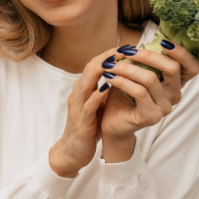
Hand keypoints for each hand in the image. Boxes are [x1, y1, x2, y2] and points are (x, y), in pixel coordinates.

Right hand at [48, 46, 123, 177]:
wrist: (72, 151)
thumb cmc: (87, 127)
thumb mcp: (96, 105)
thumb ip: (104, 90)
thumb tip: (122, 75)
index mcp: (83, 89)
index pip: (94, 65)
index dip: (109, 55)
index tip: (126, 47)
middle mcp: (78, 94)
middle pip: (89, 69)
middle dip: (107, 57)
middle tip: (125, 49)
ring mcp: (78, 107)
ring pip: (86, 83)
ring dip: (101, 71)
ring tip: (116, 61)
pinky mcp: (81, 122)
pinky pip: (87, 106)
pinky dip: (96, 95)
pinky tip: (107, 88)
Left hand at [98, 41, 198, 161]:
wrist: (112, 123)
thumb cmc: (124, 96)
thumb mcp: (135, 74)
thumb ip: (142, 61)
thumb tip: (135, 43)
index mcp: (175, 83)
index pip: (192, 67)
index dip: (183, 53)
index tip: (164, 43)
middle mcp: (174, 95)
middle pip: (172, 68)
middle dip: (147, 55)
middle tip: (126, 52)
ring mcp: (164, 107)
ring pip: (150, 79)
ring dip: (126, 68)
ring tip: (109, 64)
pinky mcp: (151, 116)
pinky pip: (139, 92)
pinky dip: (122, 81)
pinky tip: (110, 77)